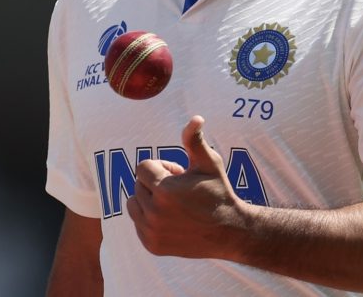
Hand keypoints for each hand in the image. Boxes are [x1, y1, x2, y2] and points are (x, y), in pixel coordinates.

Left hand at [127, 116, 246, 258]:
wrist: (229, 231)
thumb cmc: (218, 192)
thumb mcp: (209, 163)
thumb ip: (194, 140)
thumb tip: (195, 118)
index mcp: (165, 190)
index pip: (142, 168)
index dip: (161, 167)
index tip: (179, 174)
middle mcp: (155, 213)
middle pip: (138, 185)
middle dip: (155, 183)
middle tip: (180, 190)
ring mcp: (152, 232)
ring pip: (133, 204)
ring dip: (148, 200)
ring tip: (172, 204)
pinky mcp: (151, 245)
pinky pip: (138, 223)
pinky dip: (149, 219)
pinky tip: (171, 219)